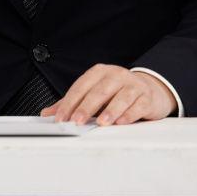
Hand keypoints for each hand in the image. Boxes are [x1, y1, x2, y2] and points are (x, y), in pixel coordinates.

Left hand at [40, 65, 176, 125]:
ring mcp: (132, 85)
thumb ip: (72, 103)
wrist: (148, 90)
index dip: (70, 102)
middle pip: (100, 90)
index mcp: (99, 72)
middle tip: (77, 121)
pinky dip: (129, 114)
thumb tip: (48, 114)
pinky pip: (137, 105)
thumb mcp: (94, 94)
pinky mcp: (146, 97)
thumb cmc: (116, 93)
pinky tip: (121, 122)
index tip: (61, 118)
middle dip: (87, 107)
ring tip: (101, 123)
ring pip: (121, 96)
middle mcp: (116, 75)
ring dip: (110, 110)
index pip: (81, 86)